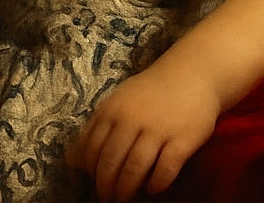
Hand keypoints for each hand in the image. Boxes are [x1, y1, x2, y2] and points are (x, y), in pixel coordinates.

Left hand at [67, 62, 220, 201]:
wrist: (192, 72)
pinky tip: (152, 187)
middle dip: (106, 187)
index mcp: (113, 109)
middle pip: (111, 163)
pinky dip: (156, 184)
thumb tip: (71, 162)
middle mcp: (132, 119)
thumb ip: (96, 129)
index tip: (94, 180)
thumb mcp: (119, 102)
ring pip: (134, 170)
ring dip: (127, 190)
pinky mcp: (182, 140)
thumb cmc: (151, 91)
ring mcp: (158, 130)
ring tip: (125, 198)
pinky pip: (164, 171)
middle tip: (108, 198)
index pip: (92, 149)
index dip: (91, 170)